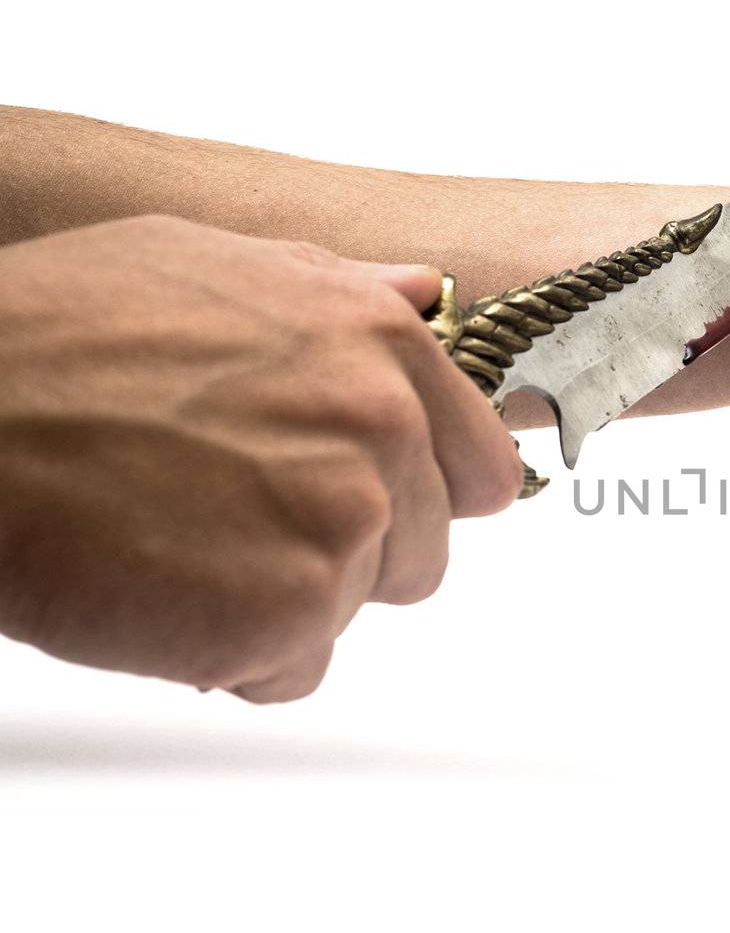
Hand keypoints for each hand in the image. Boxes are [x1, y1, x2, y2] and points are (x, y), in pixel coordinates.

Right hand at [0, 216, 523, 699]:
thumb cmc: (47, 342)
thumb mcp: (206, 264)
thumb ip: (337, 291)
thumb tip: (414, 296)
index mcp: (378, 342)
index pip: (479, 465)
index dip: (425, 493)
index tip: (380, 502)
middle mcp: (382, 426)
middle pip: (423, 548)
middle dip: (345, 550)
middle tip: (235, 520)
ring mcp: (344, 520)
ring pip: (356, 606)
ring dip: (284, 600)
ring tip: (182, 545)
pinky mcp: (291, 611)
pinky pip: (296, 668)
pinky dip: (235, 655)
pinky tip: (164, 594)